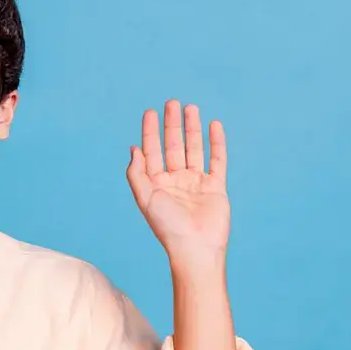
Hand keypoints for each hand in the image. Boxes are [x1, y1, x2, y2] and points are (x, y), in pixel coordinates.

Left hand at [126, 99, 230, 265]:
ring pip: (194, 149)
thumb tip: (134, 148)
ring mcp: (196, 183)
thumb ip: (136, 173)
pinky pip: (217, 159)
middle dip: (172, 124)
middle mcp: (175, 181)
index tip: (150, 112)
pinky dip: (216, 142)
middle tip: (171, 102)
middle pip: (173, 146)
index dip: (150, 131)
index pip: (152, 151)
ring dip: (192, 129)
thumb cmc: (167, 226)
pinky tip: (214, 125)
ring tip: (190, 108)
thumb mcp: (145, 198)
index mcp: (156, 184)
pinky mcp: (216, 186)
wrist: (195, 247)